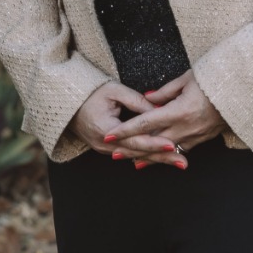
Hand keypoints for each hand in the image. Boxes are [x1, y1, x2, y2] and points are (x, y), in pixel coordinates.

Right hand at [70, 80, 185, 169]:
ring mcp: (104, 149)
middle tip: (184, 162)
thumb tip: (160, 110)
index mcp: (105, 129)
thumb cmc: (91, 93)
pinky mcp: (107, 149)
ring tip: (179, 162)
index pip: (134, 140)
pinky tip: (163, 158)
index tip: (172, 144)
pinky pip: (129, 154)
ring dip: (157, 159)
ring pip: (135, 156)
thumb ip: (137, 101)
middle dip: (162, 158)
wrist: (69, 102)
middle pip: (138, 154)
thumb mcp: (114, 90)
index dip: (154, 143)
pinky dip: (147, 156)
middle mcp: (104, 144)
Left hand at [101, 72, 226, 163]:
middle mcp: (187, 126)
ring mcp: (197, 134)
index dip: (126, 130)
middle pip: (154, 142)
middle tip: (114, 154)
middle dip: (133, 149)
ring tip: (132, 163)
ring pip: (168, 150)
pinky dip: (169, 154)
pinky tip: (160, 159)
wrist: (242, 90)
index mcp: (180, 110)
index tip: (111, 135)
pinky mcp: (205, 138)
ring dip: (149, 156)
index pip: (146, 122)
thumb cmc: (213, 79)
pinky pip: (183, 149)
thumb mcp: (186, 79)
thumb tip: (146, 99)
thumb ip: (164, 92)